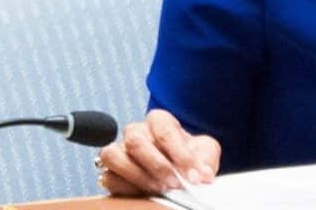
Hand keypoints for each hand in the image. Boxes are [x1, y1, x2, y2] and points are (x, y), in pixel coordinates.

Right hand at [97, 109, 219, 195]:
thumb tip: (203, 174)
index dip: (179, 153)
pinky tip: (145, 194)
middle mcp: (136, 132)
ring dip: (137, 175)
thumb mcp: (206, 152)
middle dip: (157, 165)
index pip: (164, 129)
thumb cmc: (191, 157)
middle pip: (135, 141)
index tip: (193, 175)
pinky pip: (109, 177)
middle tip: (175, 183)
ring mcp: (120, 151)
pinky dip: (126, 188)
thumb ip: (207, 159)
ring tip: (159, 189)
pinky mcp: (111, 172)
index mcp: (159, 120)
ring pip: (113, 155)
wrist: (181, 172)